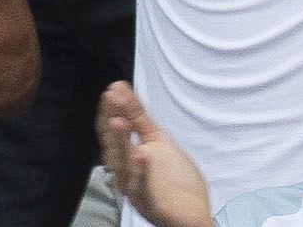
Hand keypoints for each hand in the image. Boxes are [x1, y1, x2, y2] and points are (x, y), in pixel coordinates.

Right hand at [96, 81, 213, 226]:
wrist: (191, 214)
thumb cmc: (173, 179)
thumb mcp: (157, 142)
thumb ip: (140, 119)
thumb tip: (124, 92)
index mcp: (127, 158)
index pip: (113, 132)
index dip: (112, 110)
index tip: (114, 88)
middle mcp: (126, 174)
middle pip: (113, 147)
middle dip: (112, 121)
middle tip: (112, 97)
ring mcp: (137, 189)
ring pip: (124, 166)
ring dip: (121, 143)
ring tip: (120, 120)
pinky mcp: (152, 203)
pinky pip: (143, 188)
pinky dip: (141, 172)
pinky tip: (143, 154)